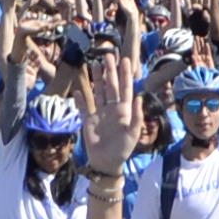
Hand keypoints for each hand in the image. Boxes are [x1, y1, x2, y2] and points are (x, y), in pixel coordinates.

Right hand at [78, 45, 141, 164]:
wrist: (106, 162)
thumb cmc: (123, 149)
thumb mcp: (133, 133)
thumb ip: (136, 115)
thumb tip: (139, 97)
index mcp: (124, 110)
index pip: (125, 88)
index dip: (125, 74)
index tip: (124, 60)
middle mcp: (112, 109)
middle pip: (111, 86)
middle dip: (110, 71)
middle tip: (108, 56)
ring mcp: (99, 113)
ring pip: (98, 92)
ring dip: (96, 79)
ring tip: (94, 64)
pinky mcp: (88, 121)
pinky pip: (84, 107)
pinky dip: (81, 99)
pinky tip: (78, 90)